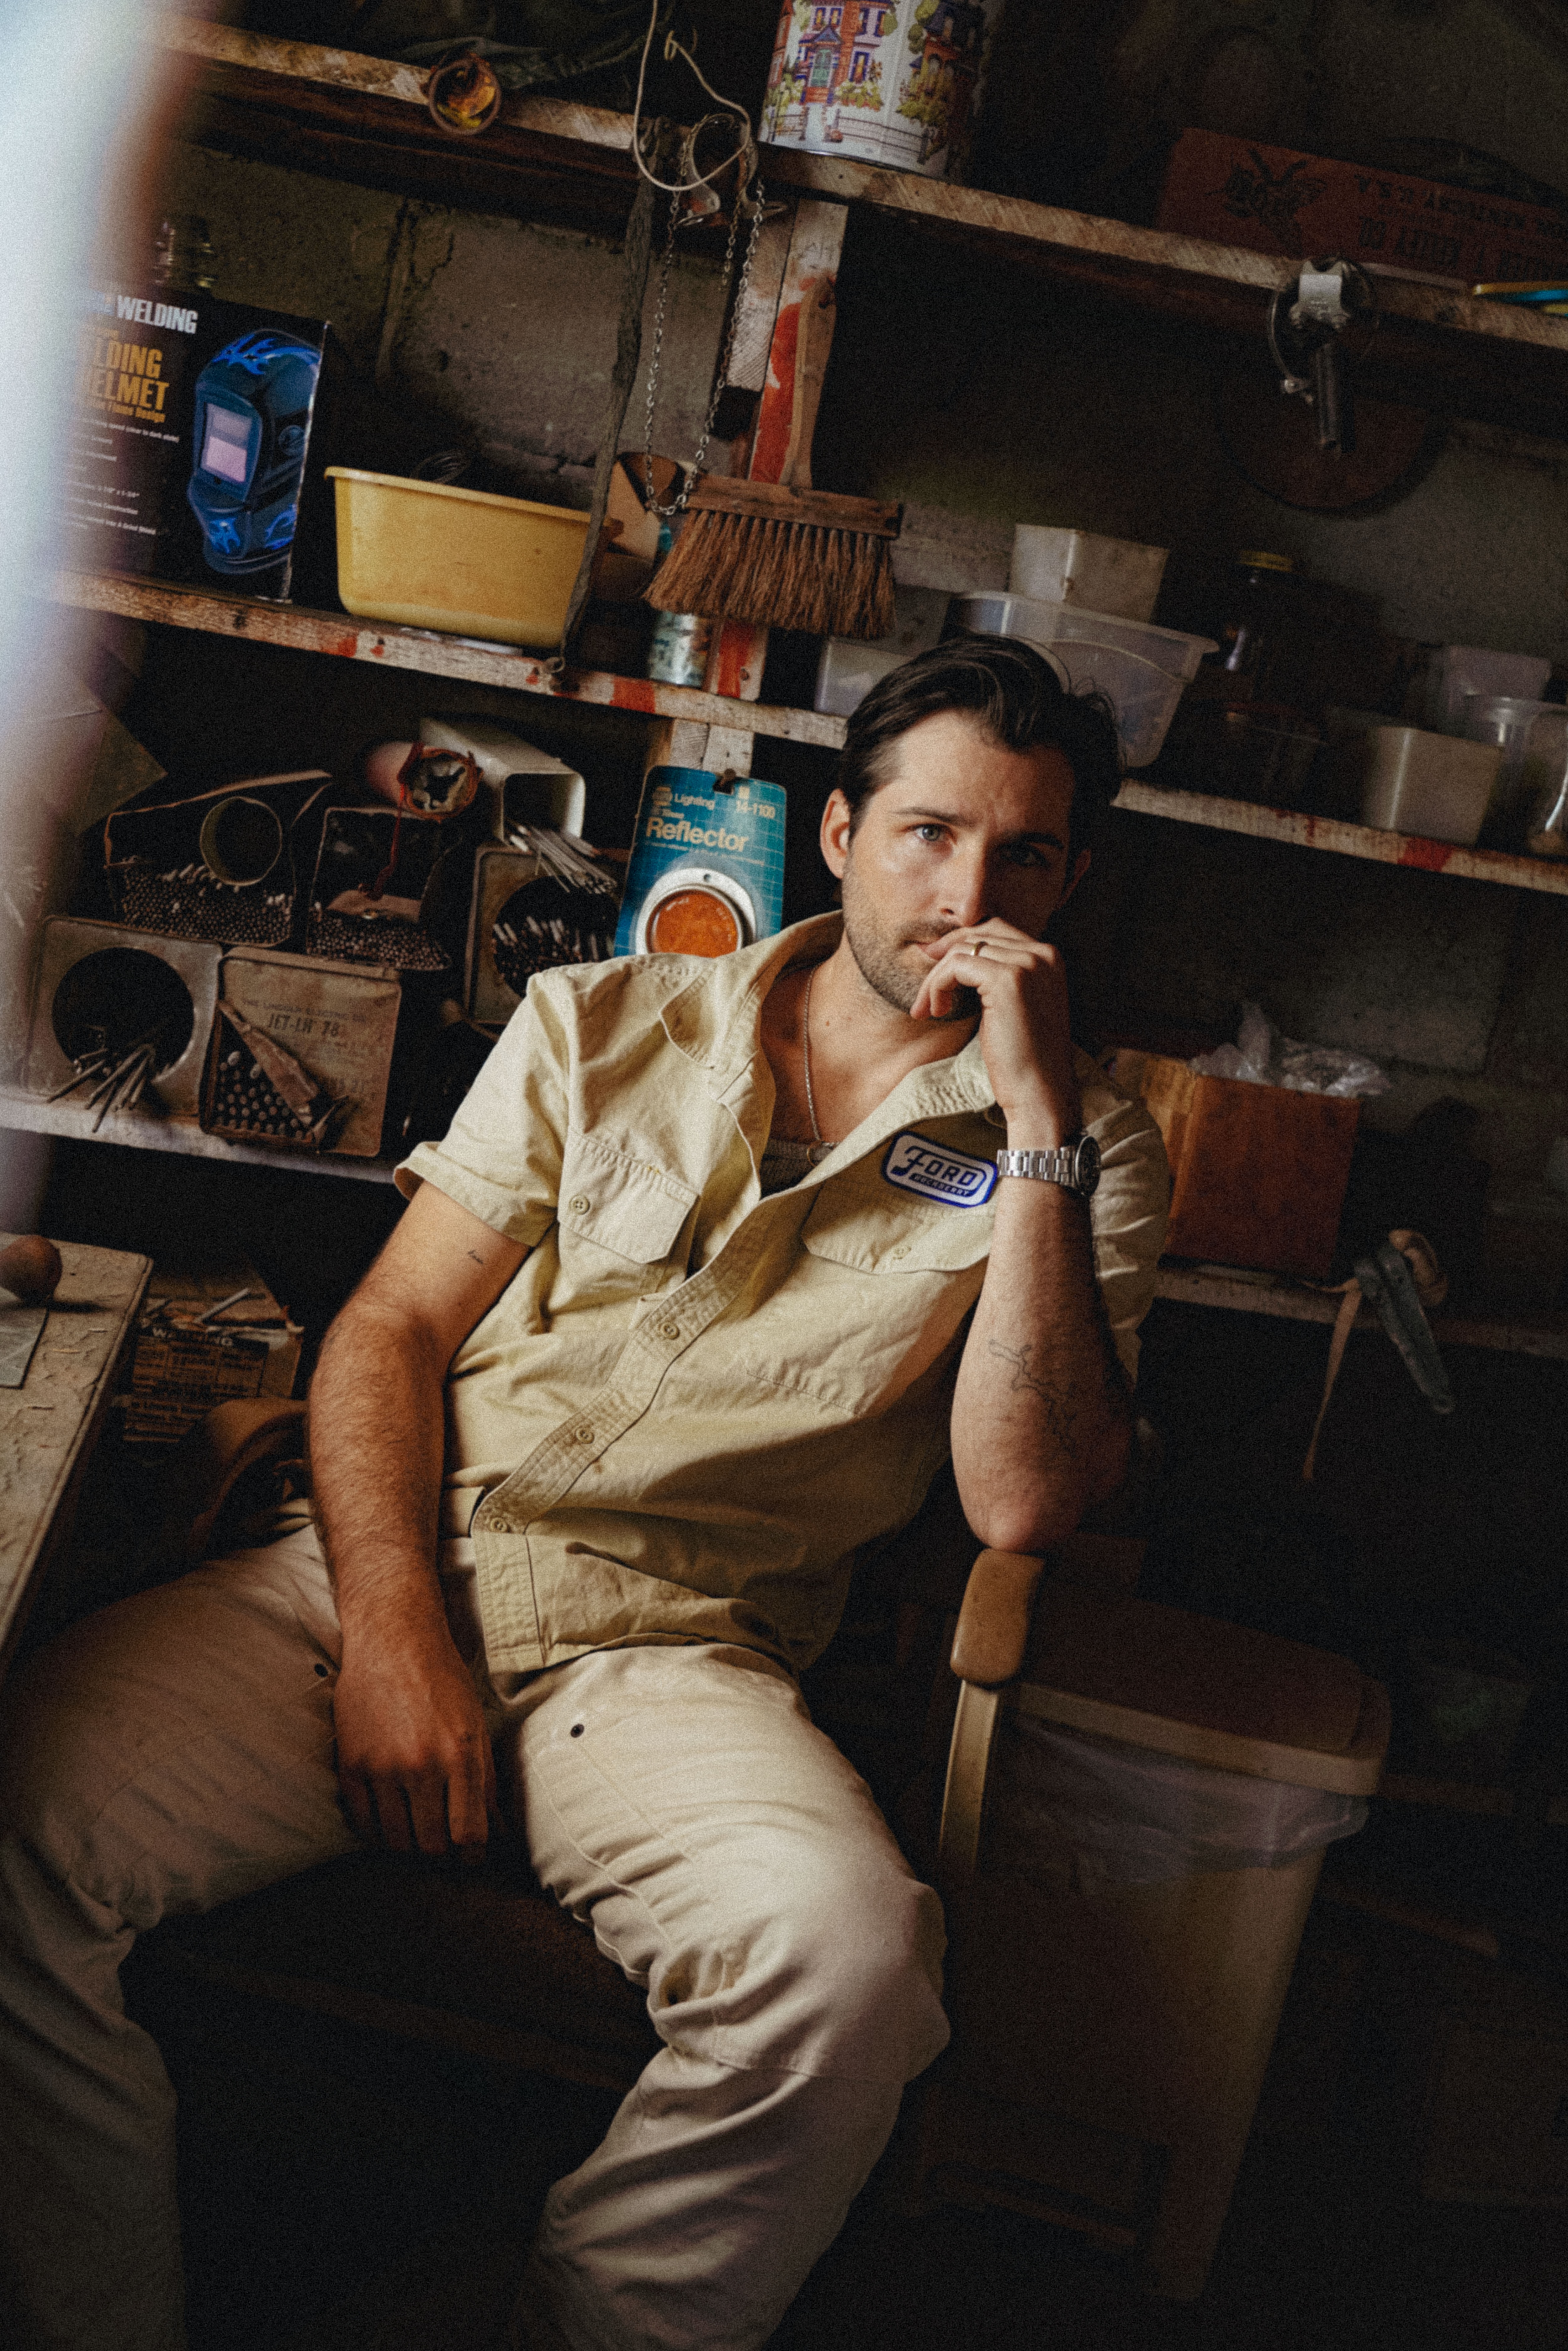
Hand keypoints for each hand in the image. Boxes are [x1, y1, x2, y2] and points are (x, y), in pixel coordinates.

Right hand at [332, 1601, 497, 1859]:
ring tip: (416, 1839)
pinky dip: (377, 1832)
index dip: (472, 1857)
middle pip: (431, 1845)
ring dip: (408, 1849)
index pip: (469, 1834)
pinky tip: (389, 1823)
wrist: (393, 1639)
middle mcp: (421, 1764)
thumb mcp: (477, 1725)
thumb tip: (497, 1832)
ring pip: (395, 1841)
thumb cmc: (443, 1680)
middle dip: (440, 1858)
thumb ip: (486, 1780)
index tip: (470, 1860)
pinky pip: (363, 1823)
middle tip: (442, 1854)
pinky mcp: (351, 1764)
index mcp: (460, 1755)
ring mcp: (382, 1767)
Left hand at [908, 919, 1080, 1138]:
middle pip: (977, 933)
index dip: (959, 943)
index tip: (933, 961)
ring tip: (929, 1010)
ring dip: (936, 979)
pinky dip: (937, 986)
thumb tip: (956, 954)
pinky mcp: (1007, 979)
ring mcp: (1027, 964)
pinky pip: (955, 966)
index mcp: (1048, 957)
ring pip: (962, 950)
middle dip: (943, 954)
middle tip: (923, 985)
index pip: (994, 929)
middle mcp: (1043, 953)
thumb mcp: (1013, 1005)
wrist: (1039, 1091)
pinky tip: (937, 1012)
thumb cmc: (1023, 1057)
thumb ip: (997, 975)